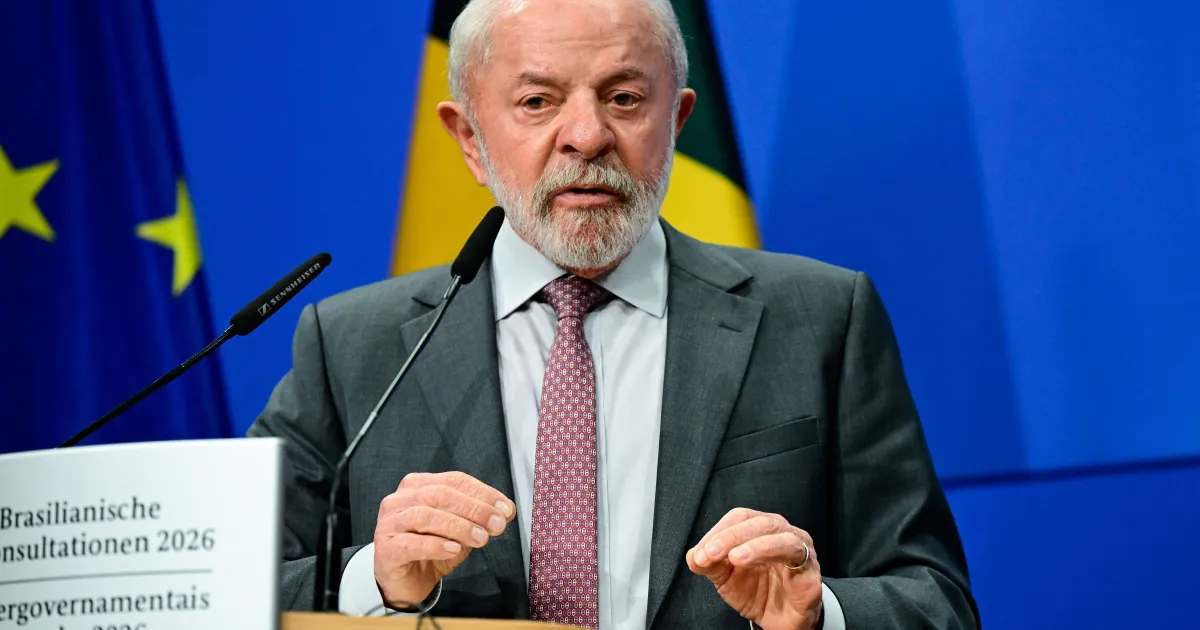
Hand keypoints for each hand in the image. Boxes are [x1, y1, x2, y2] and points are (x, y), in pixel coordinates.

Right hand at [373, 471, 514, 607]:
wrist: (406, 582)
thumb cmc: (431, 551)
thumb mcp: (459, 532)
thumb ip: (477, 519)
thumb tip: (504, 512)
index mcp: (418, 486)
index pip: (453, 481)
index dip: (482, 493)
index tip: (505, 508)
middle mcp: (400, 500)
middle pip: (440, 495)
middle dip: (474, 509)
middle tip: (496, 524)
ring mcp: (389, 524)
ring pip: (425, 516)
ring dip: (458, 526)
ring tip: (480, 538)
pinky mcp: (385, 550)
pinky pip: (410, 544)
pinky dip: (435, 545)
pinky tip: (453, 549)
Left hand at [686, 508, 822, 629]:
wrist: (782, 622)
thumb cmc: (758, 592)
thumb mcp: (726, 578)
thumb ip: (710, 564)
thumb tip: (693, 556)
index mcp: (760, 528)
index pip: (738, 518)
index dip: (718, 531)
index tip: (700, 552)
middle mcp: (781, 532)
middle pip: (756, 522)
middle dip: (730, 537)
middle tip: (710, 553)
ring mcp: (799, 549)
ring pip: (779, 536)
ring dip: (754, 545)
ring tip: (735, 557)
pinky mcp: (810, 571)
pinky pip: (798, 558)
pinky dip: (777, 559)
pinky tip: (762, 568)